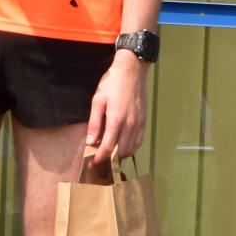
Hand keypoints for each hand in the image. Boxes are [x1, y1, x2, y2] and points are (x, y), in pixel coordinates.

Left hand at [84, 50, 148, 167]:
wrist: (132, 71)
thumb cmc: (112, 84)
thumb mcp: (98, 101)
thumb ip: (95, 123)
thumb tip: (91, 141)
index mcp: (116, 120)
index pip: (108, 147)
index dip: (100, 158)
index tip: (93, 163)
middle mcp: (130, 125)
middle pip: (121, 152)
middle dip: (110, 159)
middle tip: (100, 159)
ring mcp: (139, 124)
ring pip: (132, 149)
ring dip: (121, 155)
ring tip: (111, 154)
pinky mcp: (144, 121)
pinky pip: (139, 141)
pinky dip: (131, 148)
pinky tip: (123, 146)